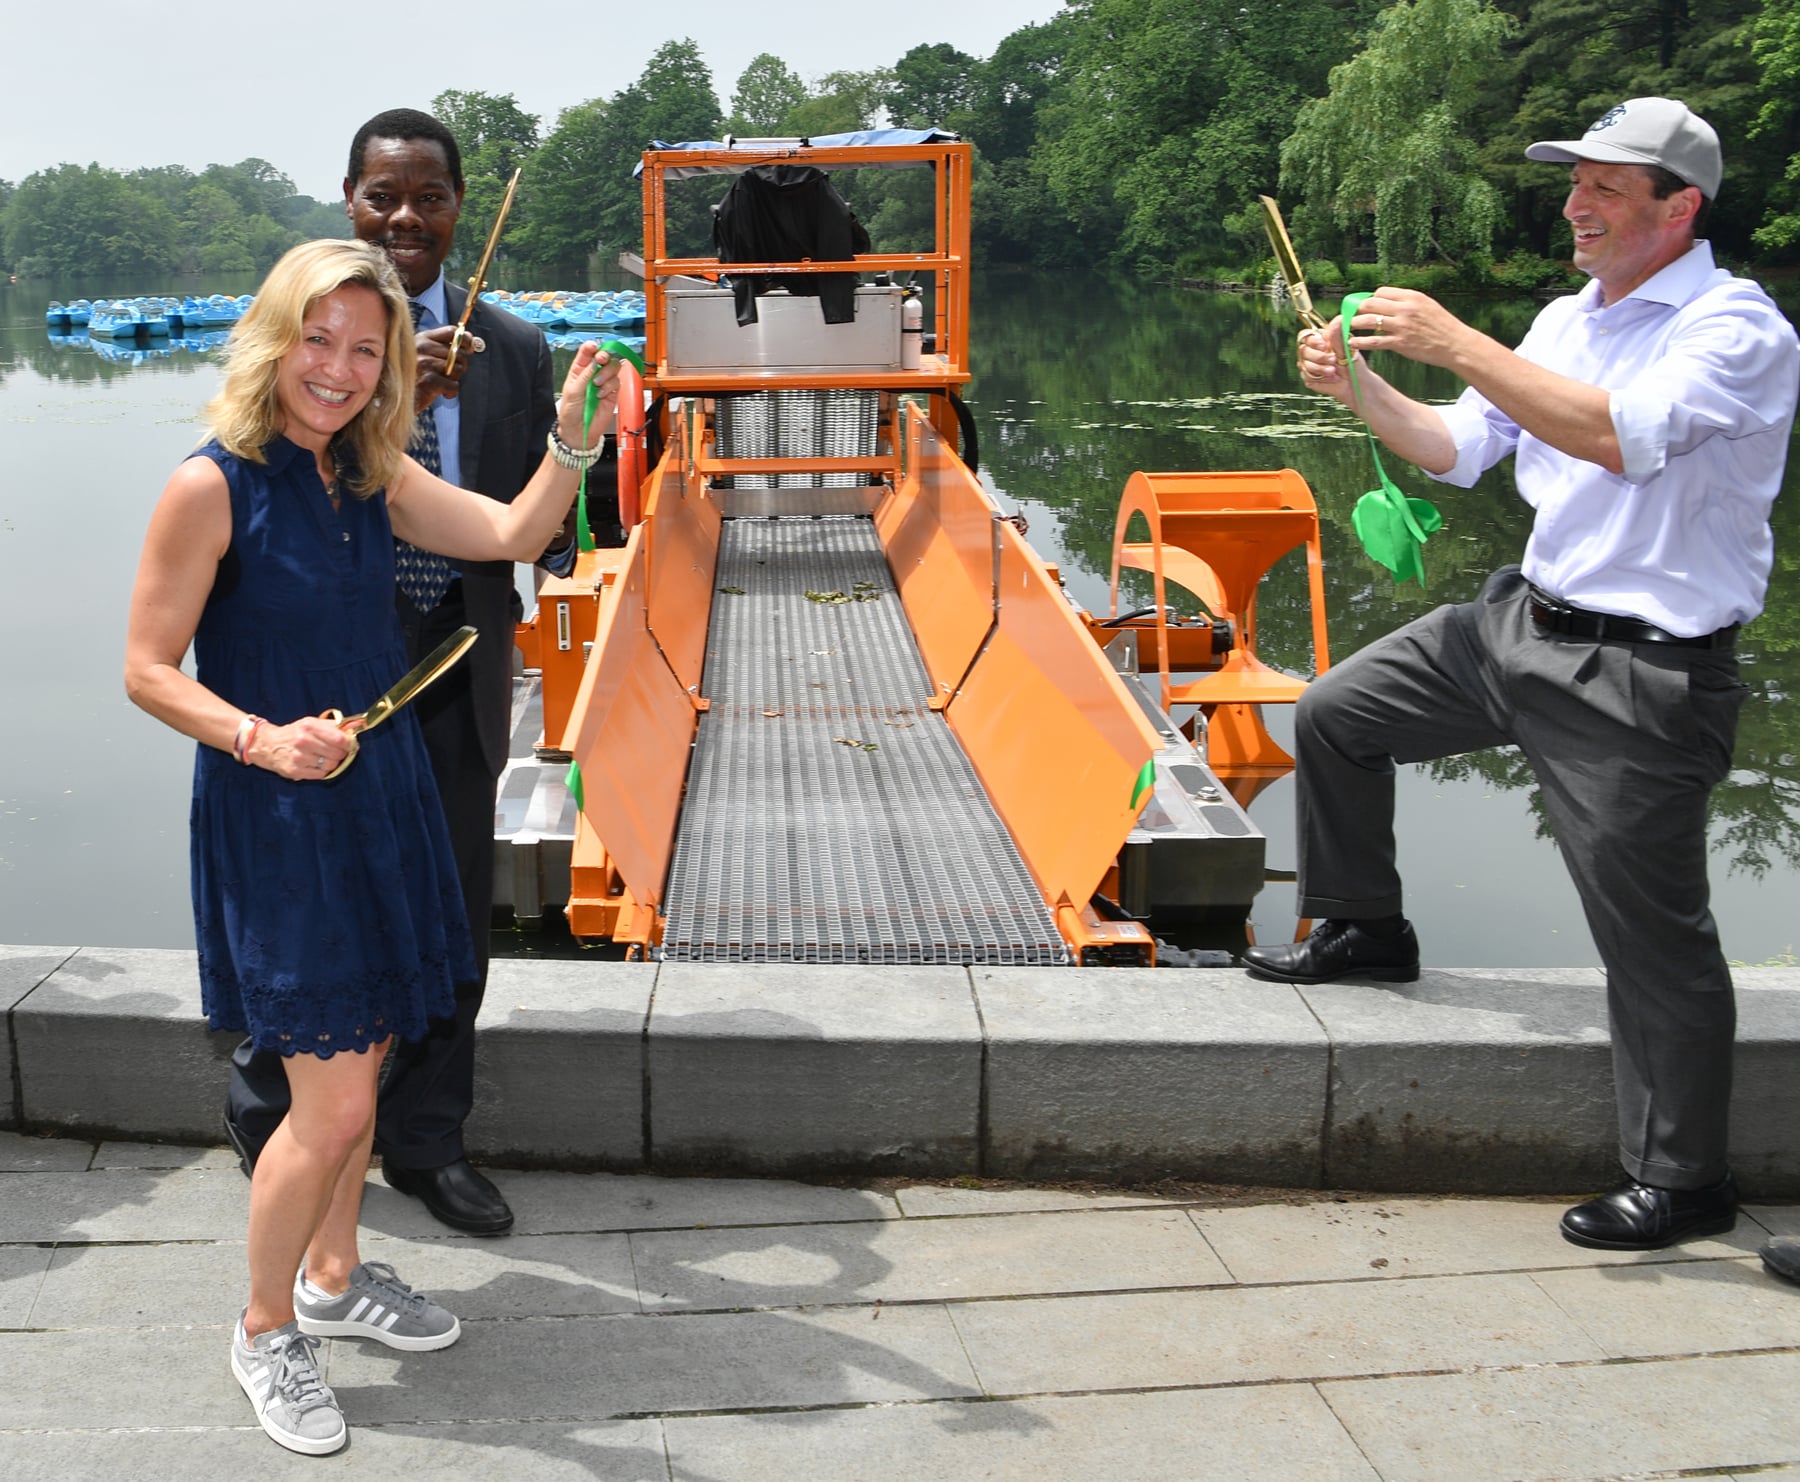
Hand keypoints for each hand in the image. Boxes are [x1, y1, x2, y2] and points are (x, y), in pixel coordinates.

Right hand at [246, 714, 358, 780]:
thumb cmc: (294, 733)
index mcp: (309, 726)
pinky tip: (316, 765)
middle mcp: (303, 741)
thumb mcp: (312, 723)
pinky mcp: (295, 771)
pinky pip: (321, 775)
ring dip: (332, 763)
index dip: (349, 744)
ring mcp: (299, 757)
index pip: (340, 738)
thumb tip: (359, 724)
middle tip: (336, 752)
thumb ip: (335, 725)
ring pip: (331, 765)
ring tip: (324, 758)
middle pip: (337, 753)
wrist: (267, 745)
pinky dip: (323, 771)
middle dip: (341, 754)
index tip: (349, 745)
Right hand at [415, 324, 483, 410]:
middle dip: (459, 366)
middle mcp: (422, 347)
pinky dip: (451, 392)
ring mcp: (424, 363)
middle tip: (448, 375)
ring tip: (441, 383)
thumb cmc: (411, 376)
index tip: (469, 349)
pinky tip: (441, 393)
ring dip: (454, 379)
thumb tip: (470, 337)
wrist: (391, 398)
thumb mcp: (423, 354)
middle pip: (459, 352)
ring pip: (458, 368)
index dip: (465, 340)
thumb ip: (445, 345)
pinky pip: (454, 385)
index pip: (451, 331)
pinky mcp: (428, 381)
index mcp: (422, 338)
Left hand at [556, 341, 621, 449]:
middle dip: (604, 357)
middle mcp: (593, 374)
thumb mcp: (573, 391)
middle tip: (600, 360)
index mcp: (580, 370)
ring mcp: (603, 383)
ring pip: (613, 368)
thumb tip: (595, 362)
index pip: (587, 353)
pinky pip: (616, 383)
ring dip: (606, 374)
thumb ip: (585, 375)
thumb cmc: (571, 412)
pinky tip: (601, 395)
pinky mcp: (612, 394)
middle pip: (604, 357)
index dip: (591, 347)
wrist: (578, 431)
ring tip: (597, 385)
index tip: (593, 346)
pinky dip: (609, 387)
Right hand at [1298, 321, 1357, 405]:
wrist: (1356, 384)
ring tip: (1334, 372)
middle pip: (1303, 350)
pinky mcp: (1309, 378)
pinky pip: (1307, 376)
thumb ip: (1339, 334)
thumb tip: (1339, 317)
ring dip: (1321, 369)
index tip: (1324, 345)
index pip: (1305, 335)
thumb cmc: (1354, 364)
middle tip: (1333, 361)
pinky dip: (1321, 378)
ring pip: (1304, 364)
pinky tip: (1331, 378)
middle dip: (1319, 357)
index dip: (1312, 340)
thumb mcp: (1347, 348)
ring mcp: (1309, 365)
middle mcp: (1313, 351)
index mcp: (1320, 341)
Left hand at [1344, 287, 1467, 368]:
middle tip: (1350, 315)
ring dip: (1354, 323)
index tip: (1366, 306)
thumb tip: (1389, 301)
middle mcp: (1405, 309)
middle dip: (1357, 309)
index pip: (1381, 292)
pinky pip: (1373, 341)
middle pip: (1370, 303)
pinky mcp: (1400, 343)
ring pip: (1368, 320)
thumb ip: (1408, 302)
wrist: (1455, 344)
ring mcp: (1401, 326)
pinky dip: (1360, 342)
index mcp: (1412, 297)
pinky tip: (1352, 343)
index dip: (1371, 298)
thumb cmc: (1442, 326)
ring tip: (1347, 327)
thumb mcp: (1427, 305)